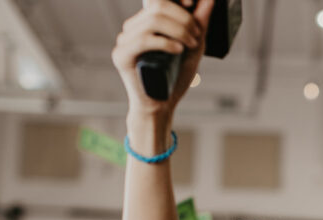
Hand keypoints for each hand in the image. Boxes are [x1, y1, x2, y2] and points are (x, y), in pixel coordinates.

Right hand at [111, 0, 212, 117]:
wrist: (163, 105)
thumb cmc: (176, 76)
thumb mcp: (194, 45)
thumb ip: (200, 22)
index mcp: (147, 21)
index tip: (192, 3)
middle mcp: (134, 27)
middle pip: (157, 4)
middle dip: (184, 18)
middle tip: (197, 36)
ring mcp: (125, 40)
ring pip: (152, 20)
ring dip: (179, 30)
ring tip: (191, 45)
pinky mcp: (122, 55)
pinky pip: (143, 40)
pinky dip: (166, 42)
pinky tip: (178, 50)